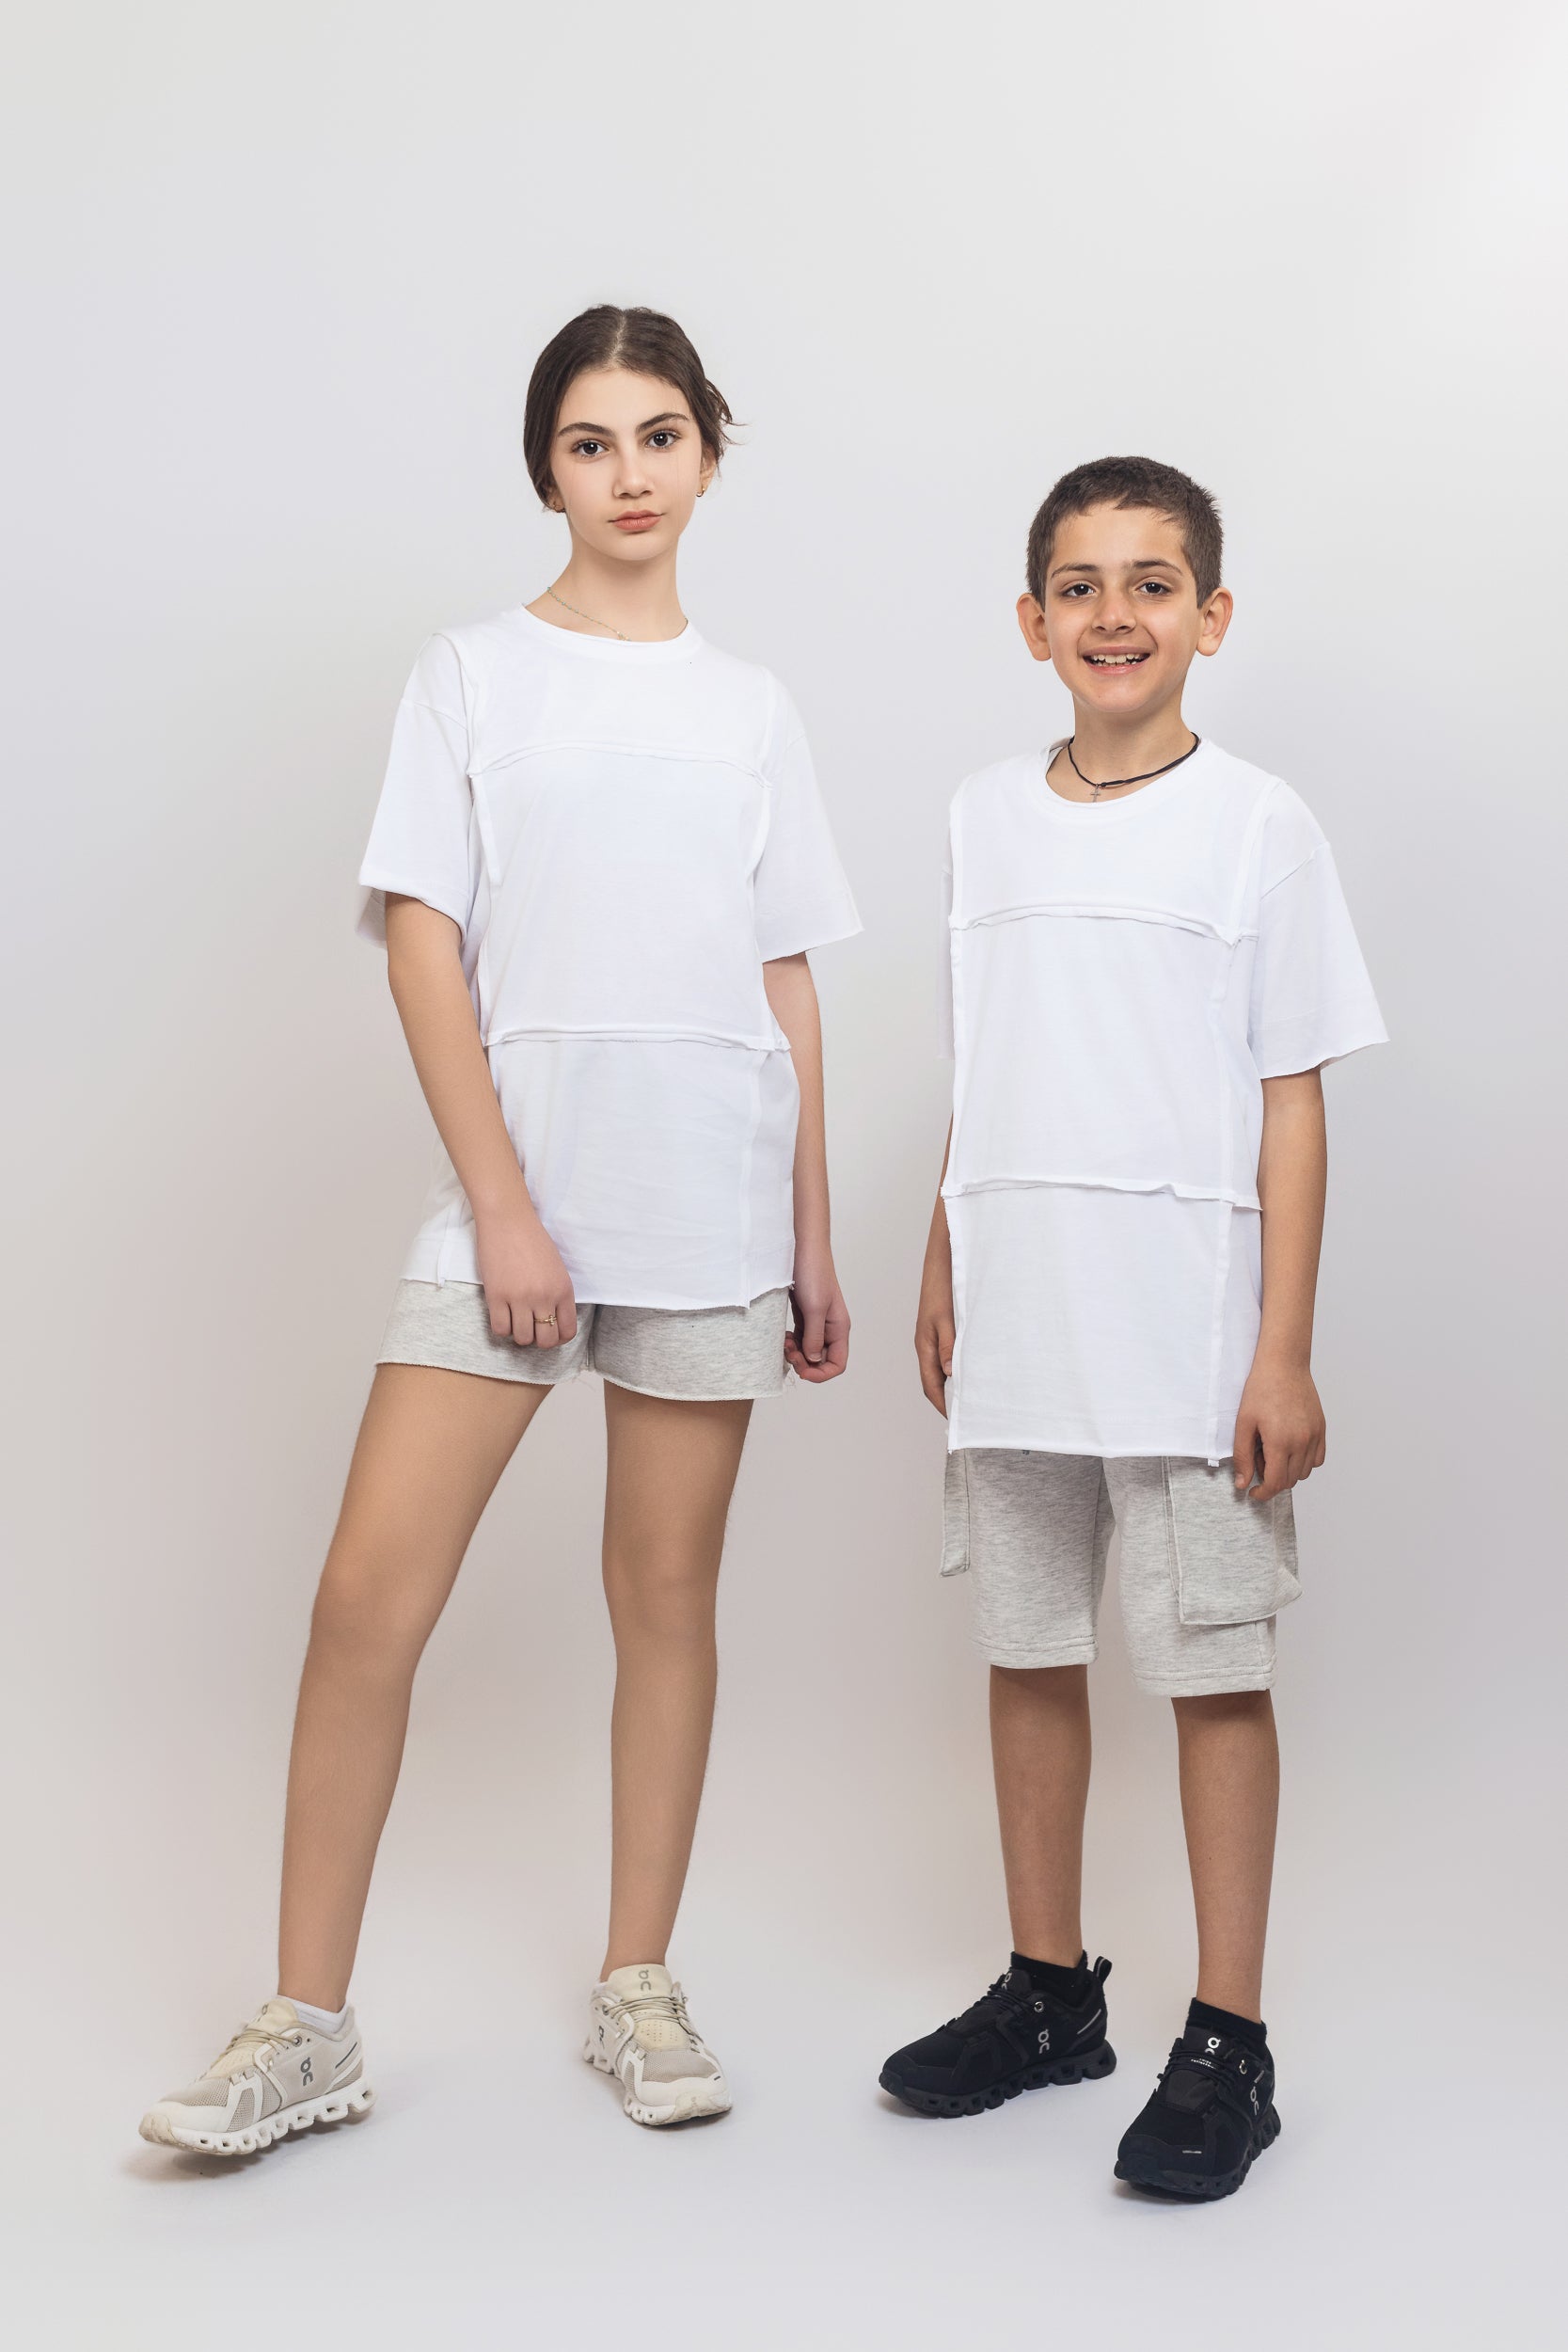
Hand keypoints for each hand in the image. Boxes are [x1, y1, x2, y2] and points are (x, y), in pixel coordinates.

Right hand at [474, 1208, 577, 1350]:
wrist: (508, 1220)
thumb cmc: (532, 1239)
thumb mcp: (557, 1267)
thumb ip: (557, 1293)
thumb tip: (551, 1318)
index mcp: (563, 1290)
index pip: (567, 1331)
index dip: (558, 1339)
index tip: (549, 1333)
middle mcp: (544, 1297)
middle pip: (546, 1341)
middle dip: (539, 1340)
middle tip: (531, 1329)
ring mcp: (520, 1298)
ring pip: (523, 1339)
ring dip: (519, 1334)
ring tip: (515, 1320)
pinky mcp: (496, 1296)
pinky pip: (500, 1329)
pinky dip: (502, 1328)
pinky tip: (502, 1315)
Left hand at [785, 1247, 848, 1382]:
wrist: (803, 1248)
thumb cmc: (813, 1273)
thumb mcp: (814, 1308)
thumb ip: (815, 1337)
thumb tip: (814, 1360)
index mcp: (839, 1328)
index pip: (838, 1363)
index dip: (822, 1374)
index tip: (803, 1370)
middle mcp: (831, 1328)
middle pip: (822, 1360)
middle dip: (806, 1364)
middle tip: (789, 1354)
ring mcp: (818, 1322)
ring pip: (810, 1351)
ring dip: (797, 1353)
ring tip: (784, 1344)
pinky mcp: (805, 1315)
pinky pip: (801, 1338)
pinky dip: (792, 1343)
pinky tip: (783, 1337)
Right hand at [914, 1245, 955, 1417]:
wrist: (942, 1263)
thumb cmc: (942, 1288)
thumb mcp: (946, 1319)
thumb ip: (949, 1346)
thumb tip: (952, 1374)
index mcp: (924, 1346)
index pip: (930, 1385)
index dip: (942, 1404)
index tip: (955, 1419)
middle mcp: (926, 1345)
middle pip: (934, 1381)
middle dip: (947, 1400)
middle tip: (965, 1415)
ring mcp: (932, 1338)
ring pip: (940, 1369)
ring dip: (952, 1385)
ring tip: (969, 1398)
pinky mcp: (940, 1330)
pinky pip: (946, 1356)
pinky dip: (956, 1369)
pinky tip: (970, 1370)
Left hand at [1233, 1356, 1325, 1500]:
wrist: (1283, 1365)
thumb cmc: (1261, 1389)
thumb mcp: (1243, 1424)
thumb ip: (1243, 1457)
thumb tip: (1242, 1483)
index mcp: (1281, 1442)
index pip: (1275, 1483)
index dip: (1262, 1494)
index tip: (1253, 1492)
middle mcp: (1302, 1442)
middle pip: (1289, 1481)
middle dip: (1271, 1479)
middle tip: (1258, 1458)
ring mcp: (1315, 1436)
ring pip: (1304, 1472)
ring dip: (1287, 1471)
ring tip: (1273, 1449)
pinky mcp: (1321, 1429)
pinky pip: (1317, 1459)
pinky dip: (1304, 1461)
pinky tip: (1289, 1447)